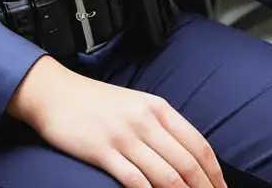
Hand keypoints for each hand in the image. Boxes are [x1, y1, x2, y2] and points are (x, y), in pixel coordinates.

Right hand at [7, 56, 226, 187]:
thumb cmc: (96, 102)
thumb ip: (162, 126)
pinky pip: (136, 182)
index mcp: (158, 108)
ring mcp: (125, 137)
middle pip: (187, 164)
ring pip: (167, 176)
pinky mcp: (104, 152)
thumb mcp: (136, 104)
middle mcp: (145, 121)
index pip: (199, 145)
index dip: (215, 174)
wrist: (55, 93)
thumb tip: (188, 157)